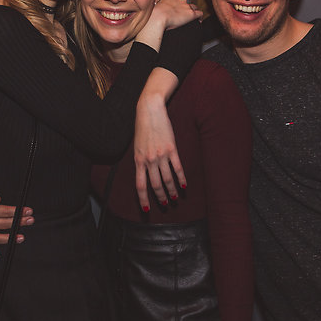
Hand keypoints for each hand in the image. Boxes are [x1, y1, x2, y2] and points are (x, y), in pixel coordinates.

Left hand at [134, 90, 184, 210]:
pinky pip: (177, 168)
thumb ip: (140, 160)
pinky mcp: (171, 149)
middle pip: (155, 185)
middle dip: (160, 197)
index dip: (143, 199)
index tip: (146, 209)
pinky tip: (184, 185)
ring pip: (167, 179)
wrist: (150, 111)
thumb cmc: (142, 127)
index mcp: (138, 160)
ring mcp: (161, 155)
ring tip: (175, 197)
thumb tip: (143, 173)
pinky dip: (181, 178)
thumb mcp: (137, 146)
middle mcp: (149, 160)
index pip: (140, 185)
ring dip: (172, 191)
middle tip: (165, 204)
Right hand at [150, 0, 201, 30]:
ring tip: (193, 18)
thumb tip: (160, 6)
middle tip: (183, 15)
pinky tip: (199, 20)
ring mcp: (187, 6)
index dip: (179, 3)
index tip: (177, 8)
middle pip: (186, 3)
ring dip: (193, 11)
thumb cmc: (156, 13)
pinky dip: (200, 17)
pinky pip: (199, 13)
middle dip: (186, 8)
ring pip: (194, 7)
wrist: (159, 16)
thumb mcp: (158, 5)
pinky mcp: (191, 14)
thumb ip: (162, 4)